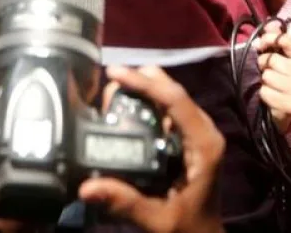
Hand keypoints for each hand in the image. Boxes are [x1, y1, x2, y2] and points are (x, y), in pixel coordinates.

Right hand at [78, 66, 224, 232]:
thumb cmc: (189, 229)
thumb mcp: (158, 219)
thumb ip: (125, 203)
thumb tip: (87, 188)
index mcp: (204, 145)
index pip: (176, 100)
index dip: (145, 82)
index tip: (114, 73)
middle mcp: (204, 131)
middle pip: (172, 90)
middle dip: (140, 80)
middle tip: (107, 84)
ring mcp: (197, 132)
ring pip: (169, 95)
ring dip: (141, 89)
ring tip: (110, 93)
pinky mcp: (187, 138)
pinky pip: (167, 108)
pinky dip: (145, 101)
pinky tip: (123, 105)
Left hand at [255, 20, 290, 133]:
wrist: (285, 111)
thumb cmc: (282, 80)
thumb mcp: (282, 59)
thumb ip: (277, 40)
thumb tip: (271, 23)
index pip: (286, 40)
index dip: (269, 38)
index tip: (261, 44)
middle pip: (272, 59)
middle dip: (264, 64)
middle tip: (267, 71)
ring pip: (267, 75)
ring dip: (264, 80)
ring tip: (270, 85)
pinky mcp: (290, 106)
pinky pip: (265, 91)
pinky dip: (263, 93)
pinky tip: (271, 96)